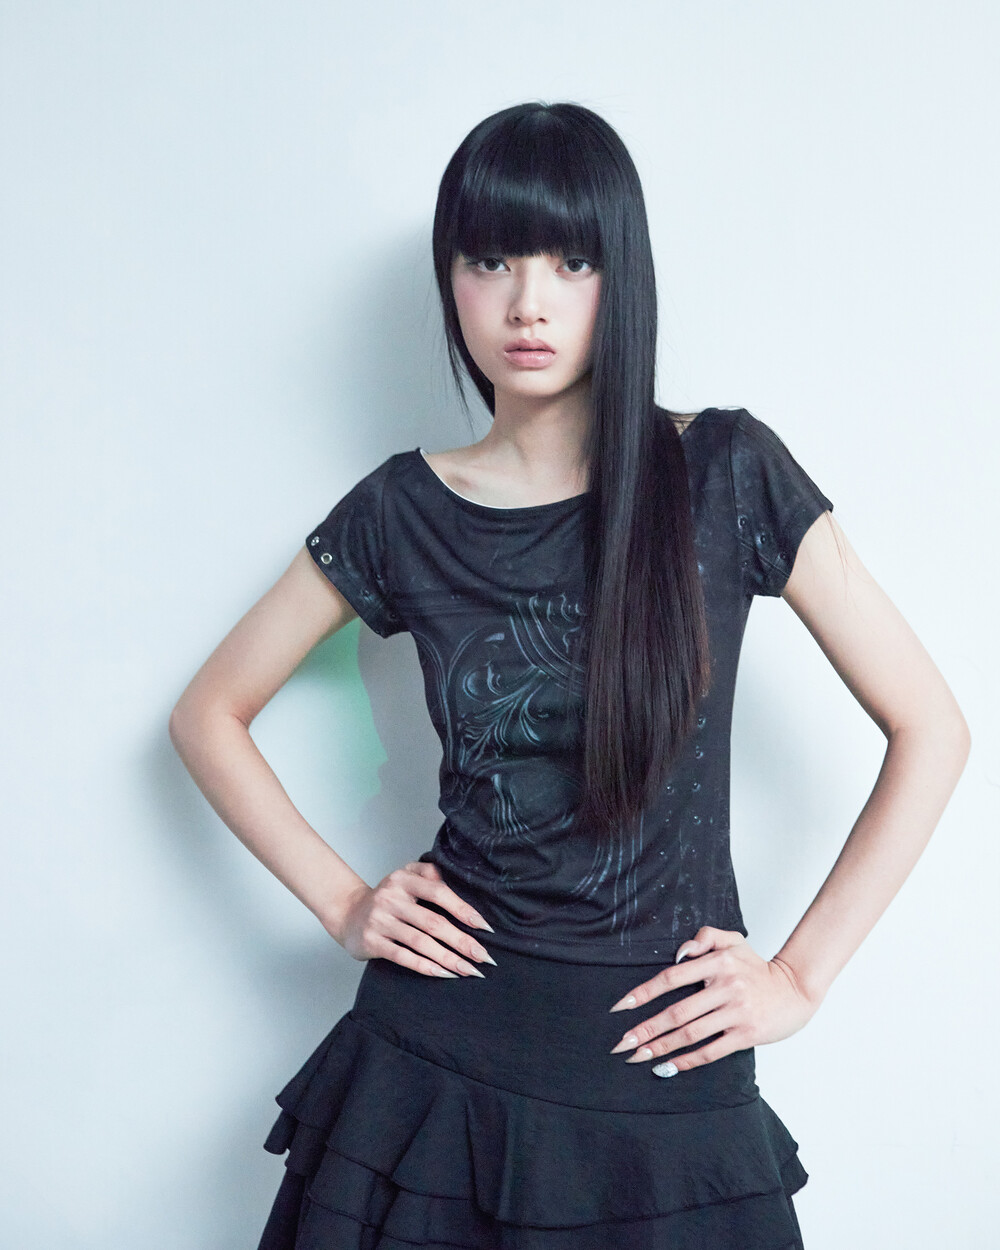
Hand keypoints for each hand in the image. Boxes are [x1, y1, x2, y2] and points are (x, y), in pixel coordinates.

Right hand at [337, 860, 497, 978]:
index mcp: (403, 879)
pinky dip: (425, 967)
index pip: (439, 892)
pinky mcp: (372, 942)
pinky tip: (444, 974)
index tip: (485, 927)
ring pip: (421, 943)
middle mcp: (391, 898)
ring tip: (469, 970)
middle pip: (433, 922)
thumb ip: (429, 874)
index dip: (463, 909)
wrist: (348, 913)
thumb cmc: (387, 897)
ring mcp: (380, 921)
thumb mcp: (405, 876)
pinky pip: (403, 957)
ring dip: (448, 958)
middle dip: (462, 941)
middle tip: (483, 957)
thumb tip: (459, 883)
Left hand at [607, 926, 817, 1072]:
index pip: (672, 977)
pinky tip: (667, 1067)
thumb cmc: (757, 967)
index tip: (621, 1007)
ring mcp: (737, 1012)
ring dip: (660, 1047)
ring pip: (690, 1034)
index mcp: (718, 962)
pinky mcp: (746, 1035)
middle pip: (676, 1012)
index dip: (644, 992)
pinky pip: (710, 1051)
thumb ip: (705, 937)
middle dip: (645, 1029)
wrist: (795, 990)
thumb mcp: (734, 941)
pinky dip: (687, 1061)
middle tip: (621, 1044)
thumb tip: (678, 953)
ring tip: (638, 1057)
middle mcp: (726, 986)